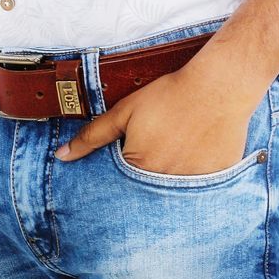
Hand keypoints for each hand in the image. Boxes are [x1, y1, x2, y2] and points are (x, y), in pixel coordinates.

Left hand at [55, 55, 260, 175]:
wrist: (216, 88)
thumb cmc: (168, 96)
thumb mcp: (125, 112)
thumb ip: (92, 136)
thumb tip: (62, 156)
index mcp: (139, 168)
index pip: (123, 181)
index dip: (129, 160)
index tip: (141, 145)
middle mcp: (164, 186)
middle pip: (147, 188)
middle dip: (150, 169)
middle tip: (162, 141)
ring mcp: (191, 187)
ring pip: (172, 190)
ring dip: (172, 172)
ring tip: (180, 144)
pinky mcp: (215, 183)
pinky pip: (199, 189)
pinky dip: (195, 173)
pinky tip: (198, 149)